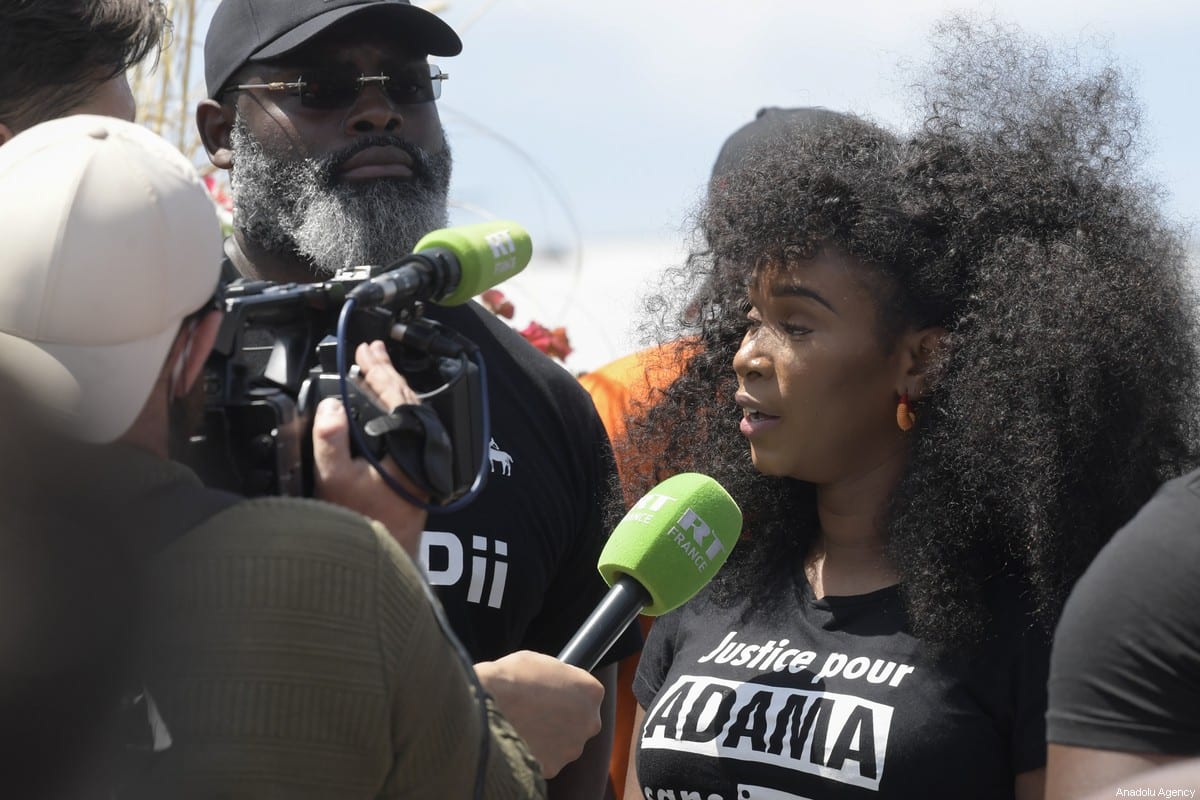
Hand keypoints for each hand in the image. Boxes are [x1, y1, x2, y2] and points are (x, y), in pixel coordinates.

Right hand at [312, 341, 427, 557]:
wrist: (385, 555)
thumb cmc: (362, 520)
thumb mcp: (335, 479)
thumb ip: (331, 439)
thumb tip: (332, 405)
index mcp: (406, 442)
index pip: (395, 394)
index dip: (378, 369)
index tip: (365, 349)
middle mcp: (421, 447)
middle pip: (406, 398)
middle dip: (386, 371)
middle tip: (371, 350)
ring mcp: (421, 459)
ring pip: (410, 412)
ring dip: (391, 389)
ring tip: (376, 370)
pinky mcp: (417, 470)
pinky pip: (409, 427)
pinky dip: (395, 410)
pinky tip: (384, 409)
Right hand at [474, 651, 603, 778]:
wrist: (489, 702)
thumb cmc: (513, 676)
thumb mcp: (543, 662)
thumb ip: (558, 677)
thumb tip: (554, 682)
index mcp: (592, 691)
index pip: (587, 693)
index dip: (568, 693)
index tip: (553, 694)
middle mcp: (590, 721)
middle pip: (581, 722)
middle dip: (564, 719)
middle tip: (539, 713)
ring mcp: (573, 747)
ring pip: (565, 744)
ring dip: (550, 739)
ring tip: (525, 727)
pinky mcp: (553, 766)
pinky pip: (546, 762)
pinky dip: (535, 756)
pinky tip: (520, 743)